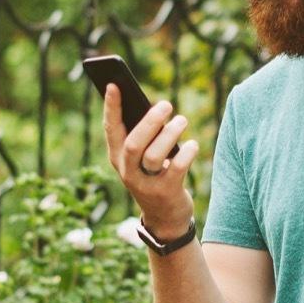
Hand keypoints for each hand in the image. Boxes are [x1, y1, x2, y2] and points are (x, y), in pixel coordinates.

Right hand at [102, 84, 198, 238]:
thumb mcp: (142, 157)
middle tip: (166, 104)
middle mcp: (127, 171)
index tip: (114, 84)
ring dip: (171, 134)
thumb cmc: (154, 175)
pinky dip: (187, 152)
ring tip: (182, 121)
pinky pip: (177, 168)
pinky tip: (193, 145)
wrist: (165, 218)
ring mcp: (145, 184)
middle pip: (133, 143)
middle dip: (149, 121)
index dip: (111, 107)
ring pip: (155, 155)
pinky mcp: (166, 192)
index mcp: (117, 157)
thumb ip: (143, 135)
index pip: (110, 129)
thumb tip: (156, 108)